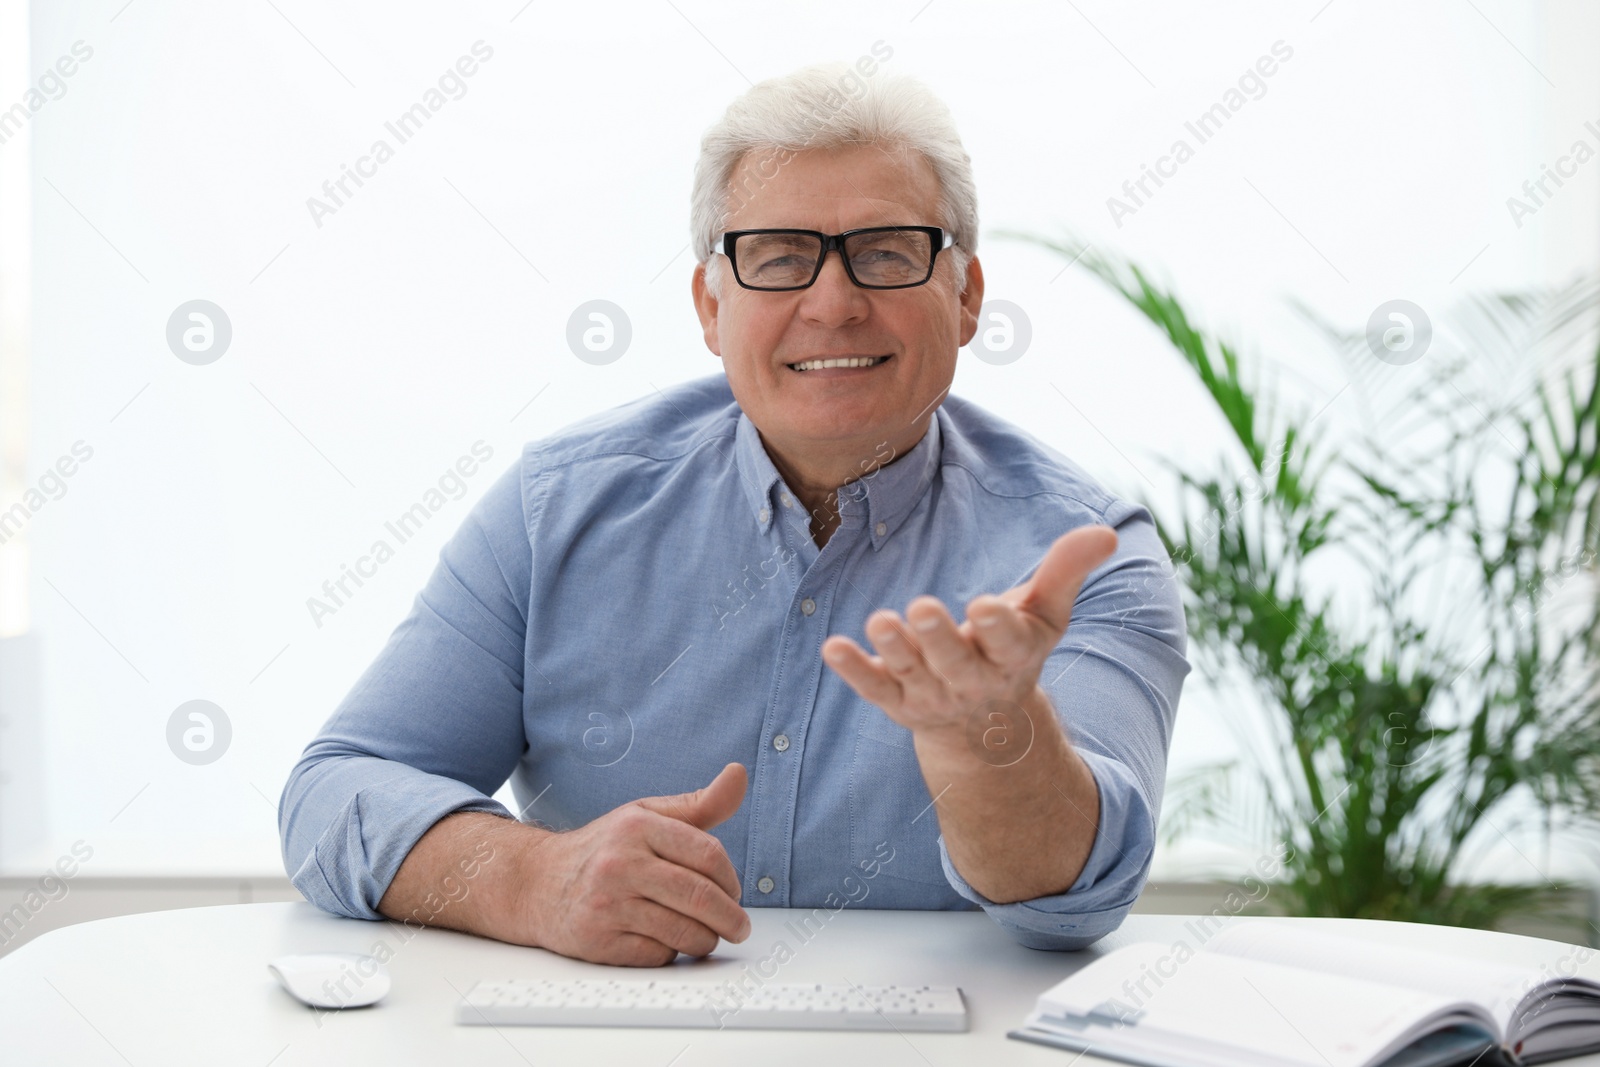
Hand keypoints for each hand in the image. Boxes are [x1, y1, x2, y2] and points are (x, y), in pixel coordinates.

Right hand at [517, 762, 750, 965]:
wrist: (536, 883)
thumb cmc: (604, 849)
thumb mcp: (647, 815)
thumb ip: (699, 803)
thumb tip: (739, 774)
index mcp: (637, 826)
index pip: (709, 854)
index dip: (731, 878)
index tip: (735, 892)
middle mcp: (620, 863)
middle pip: (700, 897)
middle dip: (730, 919)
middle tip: (738, 927)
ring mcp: (607, 905)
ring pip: (684, 933)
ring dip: (705, 940)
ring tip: (704, 934)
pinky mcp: (598, 942)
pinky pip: (658, 956)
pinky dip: (670, 953)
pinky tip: (662, 940)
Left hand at [822, 525, 1116, 738]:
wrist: (985, 726)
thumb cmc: (1014, 649)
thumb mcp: (1045, 613)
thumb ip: (1067, 571)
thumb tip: (1106, 531)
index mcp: (1013, 656)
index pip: (1008, 641)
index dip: (998, 626)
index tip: (986, 604)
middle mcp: (972, 679)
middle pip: (954, 660)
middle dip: (939, 637)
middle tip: (921, 607)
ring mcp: (932, 694)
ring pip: (911, 671)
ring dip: (893, 648)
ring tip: (879, 620)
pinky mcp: (898, 699)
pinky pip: (875, 687)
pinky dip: (855, 670)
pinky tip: (832, 648)